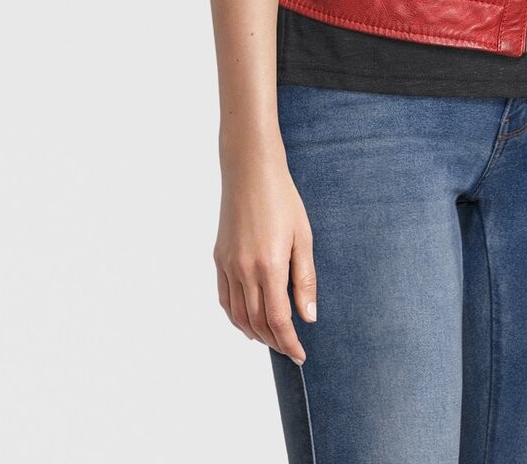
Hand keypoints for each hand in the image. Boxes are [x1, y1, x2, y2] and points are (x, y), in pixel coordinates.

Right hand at [214, 134, 317, 364]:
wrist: (250, 171)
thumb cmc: (282, 199)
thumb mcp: (303, 237)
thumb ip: (305, 279)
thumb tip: (308, 316)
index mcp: (269, 266)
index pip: (278, 320)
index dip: (289, 343)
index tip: (299, 355)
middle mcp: (244, 270)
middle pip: (257, 322)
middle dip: (274, 342)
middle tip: (289, 349)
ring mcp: (228, 265)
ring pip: (238, 315)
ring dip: (254, 333)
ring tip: (270, 339)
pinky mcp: (219, 258)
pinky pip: (224, 298)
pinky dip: (235, 316)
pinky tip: (247, 320)